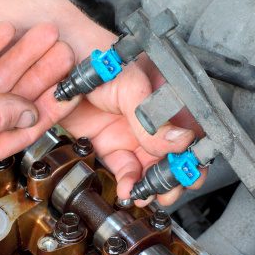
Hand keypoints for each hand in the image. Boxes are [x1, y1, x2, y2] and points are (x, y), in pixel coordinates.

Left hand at [61, 55, 207, 206]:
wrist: (58, 61)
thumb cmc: (99, 59)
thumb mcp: (129, 83)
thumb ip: (150, 115)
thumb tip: (179, 141)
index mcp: (168, 96)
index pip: (192, 130)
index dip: (195, 154)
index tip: (191, 172)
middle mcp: (153, 116)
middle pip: (173, 154)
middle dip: (175, 176)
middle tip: (171, 190)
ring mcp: (130, 131)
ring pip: (149, 166)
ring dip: (152, 184)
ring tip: (149, 194)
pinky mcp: (108, 142)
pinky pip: (124, 167)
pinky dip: (128, 181)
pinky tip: (129, 188)